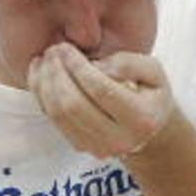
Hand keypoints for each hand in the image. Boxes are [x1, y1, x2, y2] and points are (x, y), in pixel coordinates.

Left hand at [28, 42, 174, 158]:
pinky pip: (53, 120)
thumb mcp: (154, 72)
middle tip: (53, 50)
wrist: (151, 128)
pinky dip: (41, 95)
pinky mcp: (82, 147)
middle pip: (74, 105)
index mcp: (142, 119)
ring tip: (45, 60)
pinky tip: (41, 74)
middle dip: (57, 73)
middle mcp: (121, 139)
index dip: (78, 67)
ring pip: (58, 114)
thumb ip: (129, 64)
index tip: (66, 48)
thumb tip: (97, 66)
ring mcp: (99, 147)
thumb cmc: (152, 94)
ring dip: (45, 83)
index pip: (101, 90)